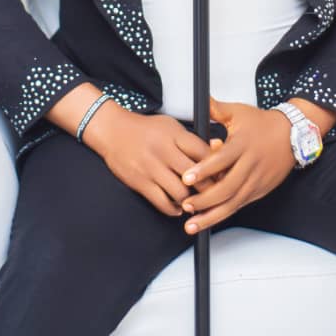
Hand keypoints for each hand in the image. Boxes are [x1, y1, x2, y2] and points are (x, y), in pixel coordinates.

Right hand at [83, 104, 218, 217]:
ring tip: (197, 204)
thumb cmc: (144, 128)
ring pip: (181, 193)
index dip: (217, 167)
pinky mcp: (140, 182)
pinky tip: (178, 208)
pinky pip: (162, 202)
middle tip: (215, 194)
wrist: (112, 131)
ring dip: (191, 202)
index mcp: (174, 135)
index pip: (203, 153)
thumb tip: (216, 148)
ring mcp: (151, 168)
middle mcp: (164, 151)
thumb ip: (191, 139)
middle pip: (196, 176)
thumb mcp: (171, 125)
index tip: (223, 174)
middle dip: (209, 189)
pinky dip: (173, 209)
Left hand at [179, 97, 294, 233]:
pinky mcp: (260, 190)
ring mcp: (257, 180)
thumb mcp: (239, 112)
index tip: (186, 178)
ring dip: (213, 215)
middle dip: (205, 200)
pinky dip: (224, 213)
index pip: (222, 159)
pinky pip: (240, 204)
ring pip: (234, 202)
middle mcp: (250, 164)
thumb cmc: (262, 124)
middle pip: (227, 187)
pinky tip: (209, 220)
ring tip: (193, 224)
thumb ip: (217, 109)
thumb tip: (201, 100)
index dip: (204, 170)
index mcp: (243, 144)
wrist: (292, 134)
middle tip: (186, 204)